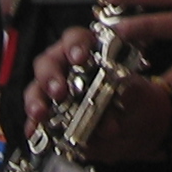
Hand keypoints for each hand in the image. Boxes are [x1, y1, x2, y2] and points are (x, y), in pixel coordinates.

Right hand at [22, 26, 171, 159]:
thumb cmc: (132, 98)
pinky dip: (34, 125)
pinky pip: (36, 119)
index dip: (75, 46)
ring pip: (36, 89)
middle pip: (48, 63)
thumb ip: (129, 93)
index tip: (79, 58)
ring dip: (36, 100)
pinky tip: (33, 132)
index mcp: (87, 51)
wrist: (134, 125)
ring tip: (41, 112)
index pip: (75, 39)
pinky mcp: (50, 115)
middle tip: (58, 91)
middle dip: (51, 76)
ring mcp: (54, 91)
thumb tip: (120, 96)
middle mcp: (65, 67)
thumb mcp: (137, 92)